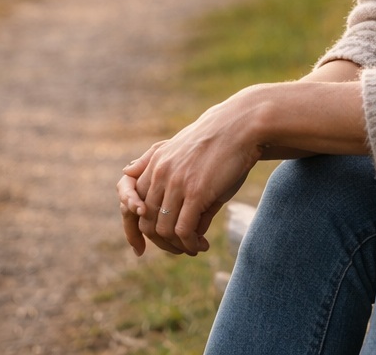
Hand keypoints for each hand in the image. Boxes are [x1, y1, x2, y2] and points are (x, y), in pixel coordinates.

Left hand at [117, 88, 267, 255]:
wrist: (241, 126)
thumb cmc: (218, 144)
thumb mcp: (189, 160)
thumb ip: (172, 183)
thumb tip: (161, 200)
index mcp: (154, 164)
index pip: (133, 206)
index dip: (139, 230)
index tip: (148, 245)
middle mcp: (160, 174)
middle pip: (146, 222)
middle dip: (161, 243)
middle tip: (180, 248)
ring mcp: (176, 184)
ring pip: (164, 230)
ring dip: (178, 246)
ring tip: (194, 248)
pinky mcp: (196, 193)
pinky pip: (183, 230)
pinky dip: (190, 244)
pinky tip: (201, 245)